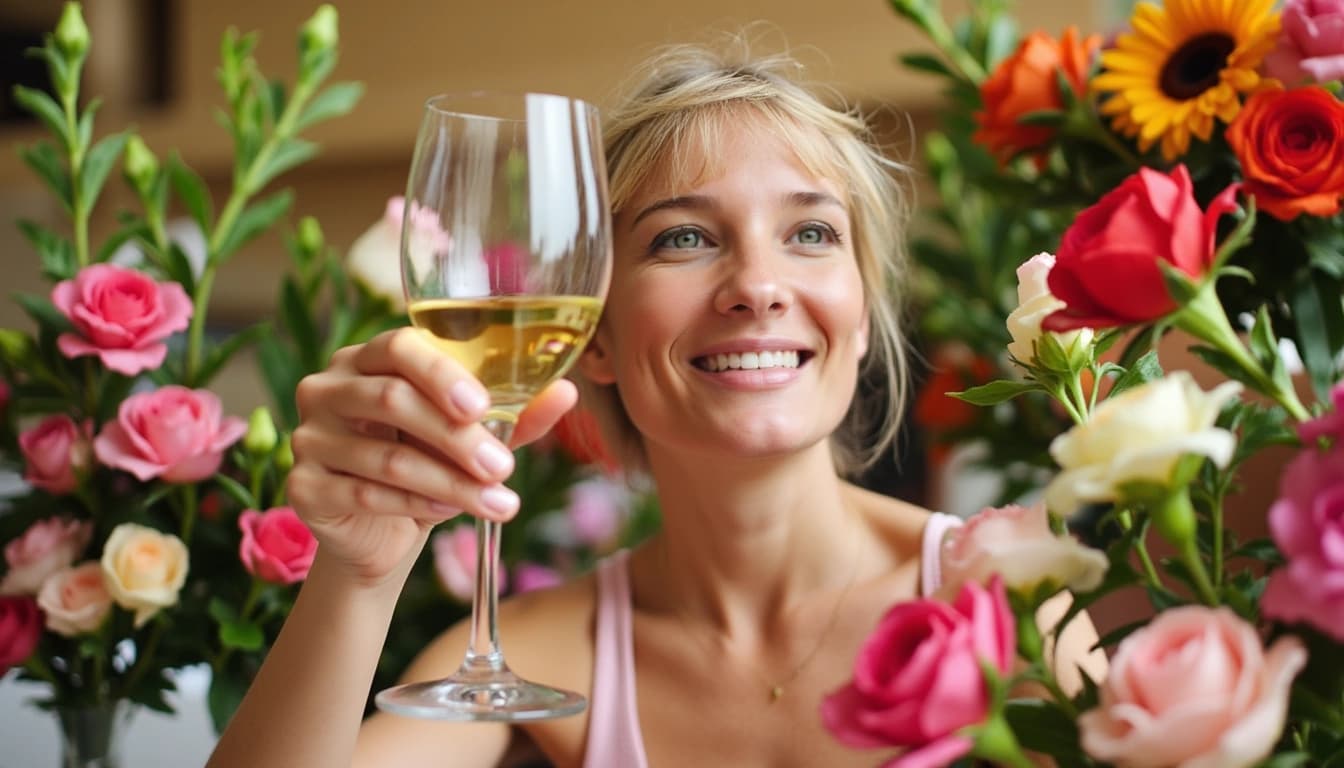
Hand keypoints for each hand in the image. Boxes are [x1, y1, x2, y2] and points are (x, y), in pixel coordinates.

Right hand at [287, 327, 577, 586]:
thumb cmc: (428, 463)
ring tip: (498, 503)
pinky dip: (413, 505)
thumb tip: (566, 392)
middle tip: (504, 468)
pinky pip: (365, 493)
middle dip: (457, 438)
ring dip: (449, 483)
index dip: (440, 373)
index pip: (399, 346)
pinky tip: (445, 514)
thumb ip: (514, 413)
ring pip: (386, 456)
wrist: (381, 533)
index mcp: (368, 358)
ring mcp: (309, 436)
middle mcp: (328, 388)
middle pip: (392, 400)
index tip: (483, 407)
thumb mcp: (473, 436)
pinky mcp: (303, 487)